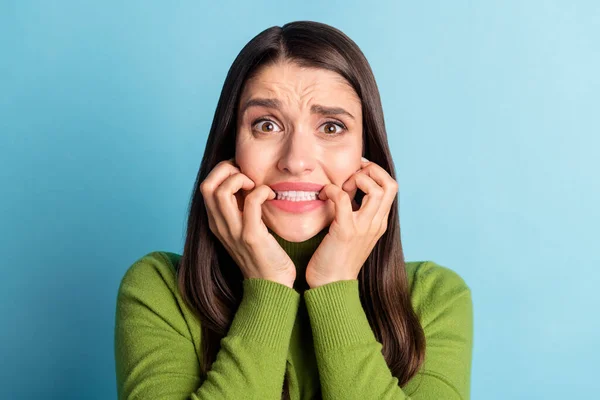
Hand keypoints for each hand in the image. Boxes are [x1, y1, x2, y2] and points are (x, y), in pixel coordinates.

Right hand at [200, 158, 295, 287]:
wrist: (271, 286)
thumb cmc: (263, 254)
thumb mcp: (244, 228)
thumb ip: (240, 208)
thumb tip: (247, 181)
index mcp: (216, 222)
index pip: (206, 186)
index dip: (222, 171)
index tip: (242, 172)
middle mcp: (220, 226)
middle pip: (207, 184)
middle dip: (226, 170)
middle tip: (248, 175)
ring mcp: (233, 232)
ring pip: (222, 191)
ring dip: (241, 178)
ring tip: (256, 185)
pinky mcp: (251, 236)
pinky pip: (251, 202)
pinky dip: (262, 191)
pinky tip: (271, 195)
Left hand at [305, 157, 397, 287]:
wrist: (331, 286)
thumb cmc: (336, 258)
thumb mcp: (354, 231)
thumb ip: (355, 211)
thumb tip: (346, 187)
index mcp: (379, 222)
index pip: (391, 187)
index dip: (376, 172)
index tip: (356, 172)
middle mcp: (376, 223)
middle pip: (390, 184)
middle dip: (371, 170)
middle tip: (351, 174)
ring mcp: (363, 228)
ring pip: (376, 189)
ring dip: (357, 178)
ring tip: (341, 185)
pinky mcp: (345, 231)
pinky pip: (342, 199)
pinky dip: (332, 190)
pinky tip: (323, 194)